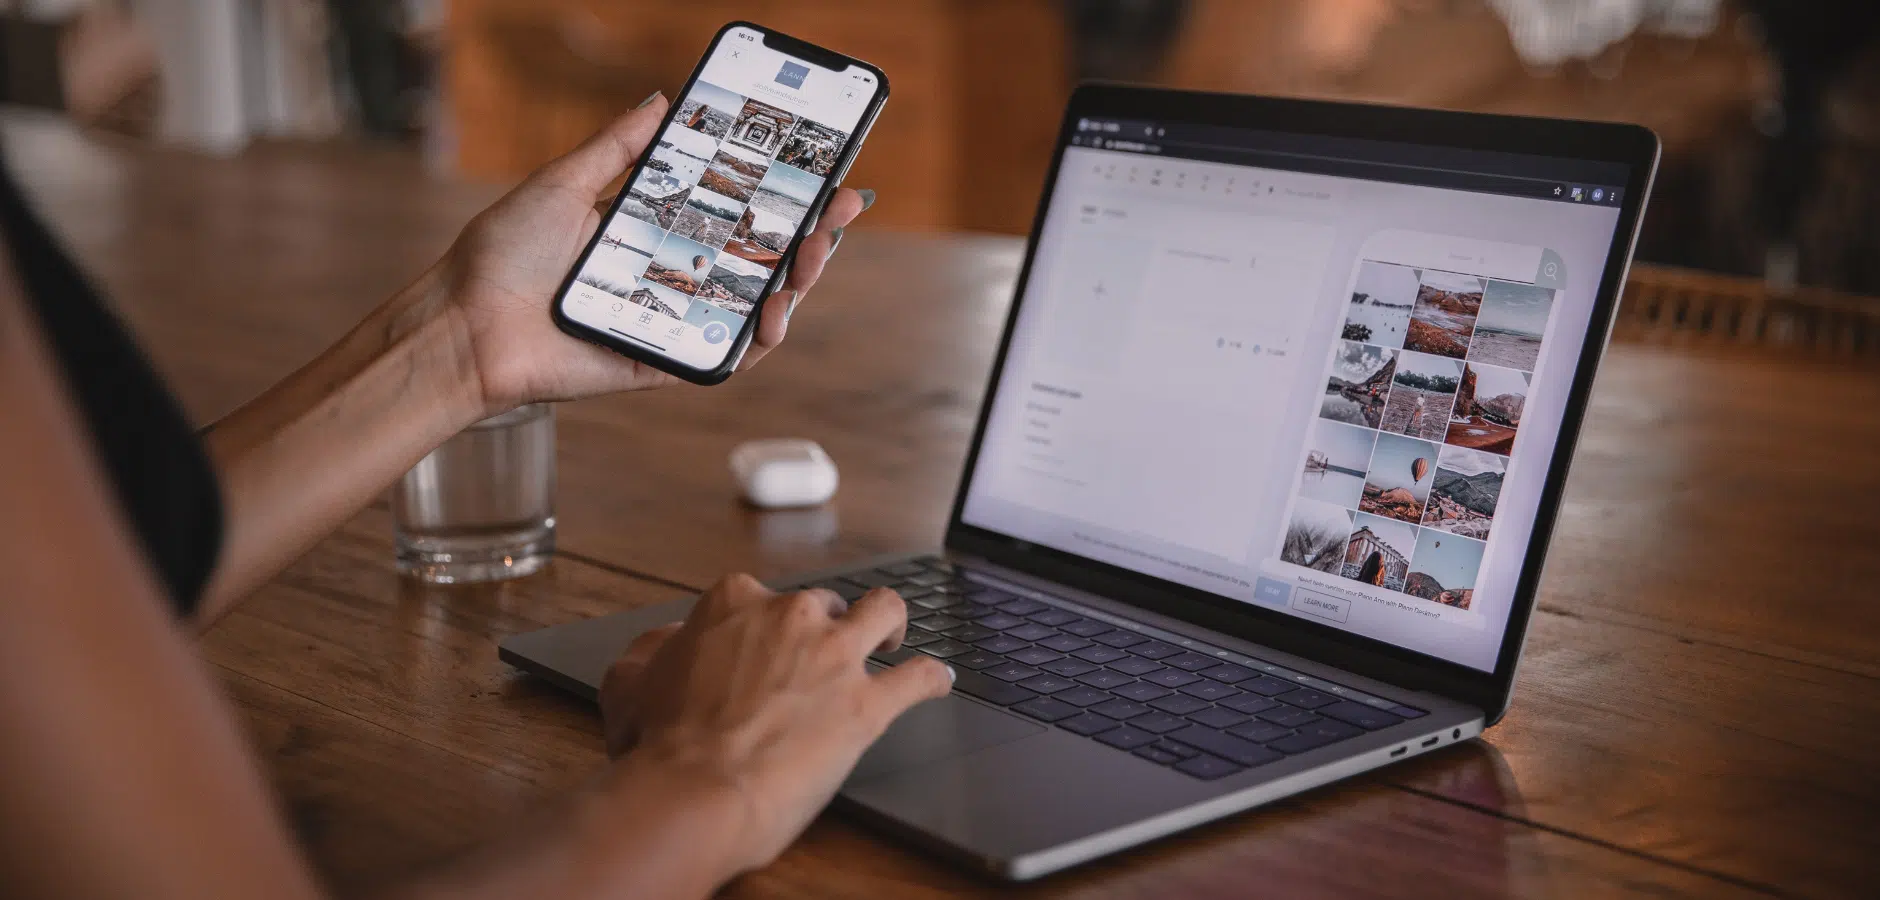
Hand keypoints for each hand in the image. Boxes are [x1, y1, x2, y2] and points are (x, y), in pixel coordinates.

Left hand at [436, 95, 871, 412]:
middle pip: (757, 257)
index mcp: (653, 231)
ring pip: (752, 306)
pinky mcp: (662, 362)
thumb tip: (662, 101)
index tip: (822, 172)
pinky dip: (757, 340)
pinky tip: (775, 314)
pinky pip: (723, 356)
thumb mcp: (564, 183)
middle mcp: (670, 275)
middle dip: (808, 234)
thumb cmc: (503, 255)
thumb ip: (618, 148)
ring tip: (813, 256)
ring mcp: (671, 321)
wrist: (465, 324)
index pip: (734, 210)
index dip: (782, 195)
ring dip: (795, 283)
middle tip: (838, 210)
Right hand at [599, 574, 952, 873]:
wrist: (693, 791)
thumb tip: (667, 644)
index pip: (760, 597)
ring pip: (885, 613)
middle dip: (825, 626)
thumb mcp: (630, 682)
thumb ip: (654, 651)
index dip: (763, 625)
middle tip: (819, 658)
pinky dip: (932, 678)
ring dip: (892, 624)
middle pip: (824, 604)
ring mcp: (835, 656)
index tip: (764, 646)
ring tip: (892, 640)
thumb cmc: (659, 746)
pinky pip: (918, 678)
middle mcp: (791, 617)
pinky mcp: (867, 704)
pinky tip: (938, 681)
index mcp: (735, 603)